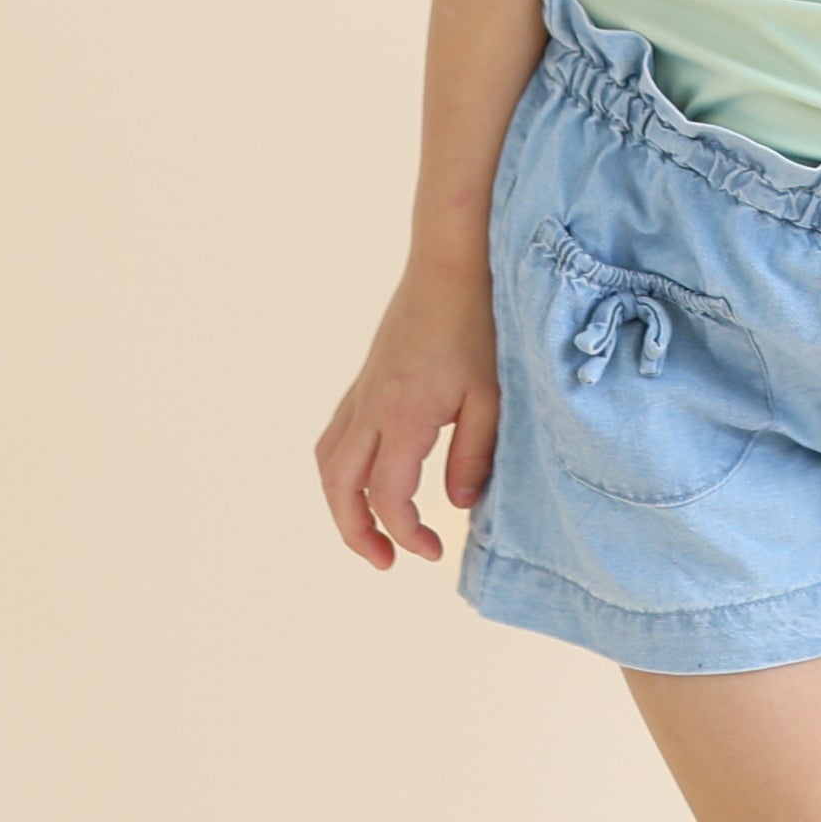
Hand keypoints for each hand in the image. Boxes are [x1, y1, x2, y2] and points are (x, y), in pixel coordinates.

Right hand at [315, 268, 499, 569]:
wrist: (452, 261)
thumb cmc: (479, 323)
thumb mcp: (492, 396)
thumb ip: (475, 455)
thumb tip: (457, 505)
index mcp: (403, 416)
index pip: (389, 497)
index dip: (408, 534)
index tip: (435, 551)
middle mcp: (371, 406)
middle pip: (339, 486)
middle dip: (354, 532)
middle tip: (386, 560)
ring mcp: (363, 389)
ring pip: (328, 460)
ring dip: (342, 502)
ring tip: (372, 529)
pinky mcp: (367, 377)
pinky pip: (337, 434)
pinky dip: (343, 468)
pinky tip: (371, 476)